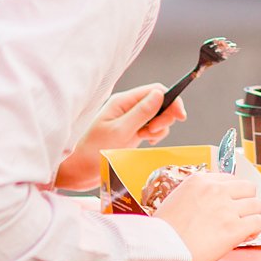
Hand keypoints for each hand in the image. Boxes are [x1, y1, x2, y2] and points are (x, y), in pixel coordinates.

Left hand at [53, 84, 185, 190]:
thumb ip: (141, 113)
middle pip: (159, 102)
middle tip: (155, 132)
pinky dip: (155, 135)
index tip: (180, 117)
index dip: (171, 100)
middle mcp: (128, 107)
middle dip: (165, 116)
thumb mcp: (119, 131)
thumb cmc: (94, 150)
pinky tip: (147, 142)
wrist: (81, 170)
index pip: (155, 90)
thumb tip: (160, 94)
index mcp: (123, 101)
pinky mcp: (133, 132)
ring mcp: (131, 120)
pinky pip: (152, 128)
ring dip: (160, 128)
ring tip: (146, 139)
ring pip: (158, 116)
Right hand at [154, 172, 260, 260]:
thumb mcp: (177, 198)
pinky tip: (244, 236)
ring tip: (242, 227)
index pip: (230, 179)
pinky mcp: (233, 228)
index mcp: (200, 181)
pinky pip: (258, 222)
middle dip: (245, 202)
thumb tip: (210, 202)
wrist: (160, 248)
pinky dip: (254, 230)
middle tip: (239, 215)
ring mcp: (226, 209)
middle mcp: (215, 190)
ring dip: (251, 216)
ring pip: (257, 205)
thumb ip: (197, 195)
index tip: (229, 205)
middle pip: (249, 188)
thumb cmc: (164, 230)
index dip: (232, 194)